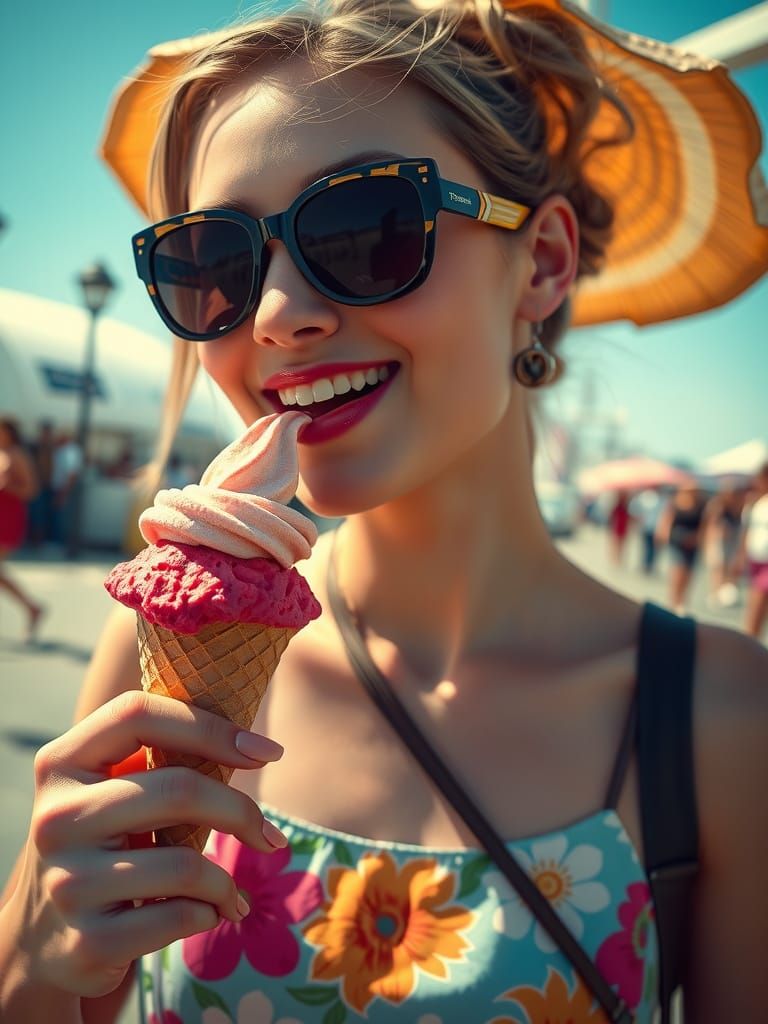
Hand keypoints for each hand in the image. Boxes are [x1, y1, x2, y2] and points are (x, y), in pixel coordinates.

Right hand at [7, 691, 285, 999]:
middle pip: (179, 790)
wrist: (44, 937)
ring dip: (226, 880)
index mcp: (62, 763)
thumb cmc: (106, 842)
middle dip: (242, 813)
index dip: (211, 727)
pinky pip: (180, 917)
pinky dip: (210, 914)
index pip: (137, 714)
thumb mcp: (112, 789)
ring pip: (186, 865)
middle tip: (271, 836)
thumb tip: (257, 745)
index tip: (268, 753)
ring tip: (231, 890)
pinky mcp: (87, 940)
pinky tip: (208, 914)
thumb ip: (158, 753)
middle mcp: (57, 817)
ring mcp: (67, 882)